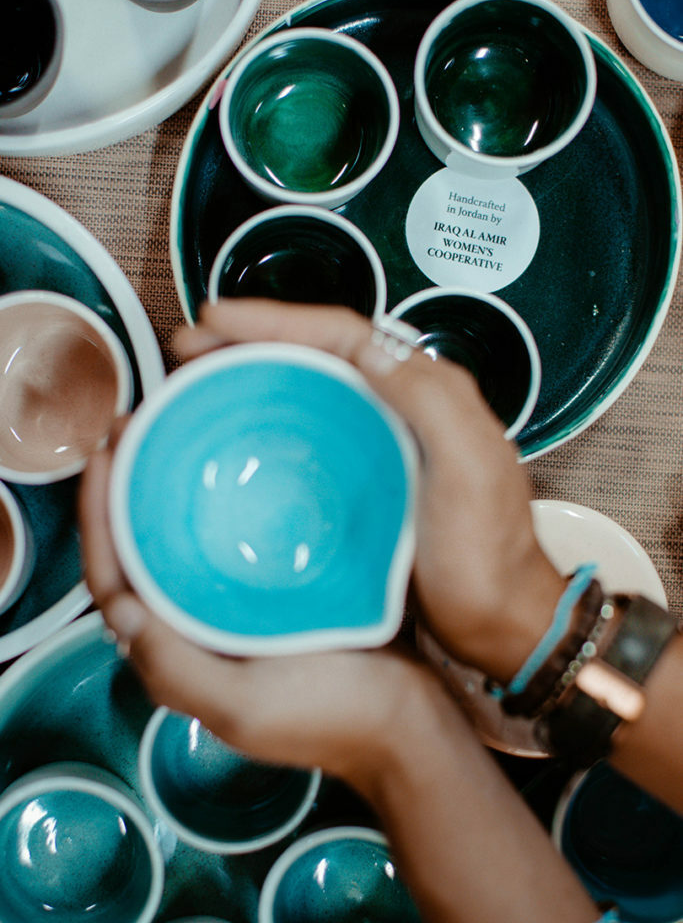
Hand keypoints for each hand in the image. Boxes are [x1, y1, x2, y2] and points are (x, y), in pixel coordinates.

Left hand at [79, 439, 431, 790]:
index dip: (96, 518)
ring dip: (171, 486)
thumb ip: (180, 668)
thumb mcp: (246, 705)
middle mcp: (199, 628)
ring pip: (188, 538)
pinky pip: (238, 537)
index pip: (113, 579)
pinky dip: (227, 498)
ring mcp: (241, 607)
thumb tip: (119, 612)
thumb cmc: (336, 719)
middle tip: (136, 426)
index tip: (104, 455)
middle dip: (128, 489)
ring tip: (173, 430)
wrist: (414, 722)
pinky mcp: (281, 590)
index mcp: (179, 654)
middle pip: (143, 550)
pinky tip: (240, 461)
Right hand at [174, 299, 564, 680]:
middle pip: (318, 354)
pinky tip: (237, 438)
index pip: (343, 334)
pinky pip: (309, 436)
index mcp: (429, 394)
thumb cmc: (489, 560)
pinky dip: (268, 425)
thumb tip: (371, 347)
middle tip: (193, 346)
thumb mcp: (470, 473)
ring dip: (254, 377)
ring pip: (308, 390)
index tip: (221, 320)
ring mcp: (382, 445)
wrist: (499, 627)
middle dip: (252, 340)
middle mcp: (404, 409)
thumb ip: (431, 402)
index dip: (277, 319)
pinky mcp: (364, 482)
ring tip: (199, 380)